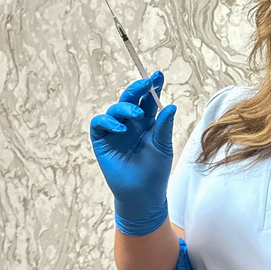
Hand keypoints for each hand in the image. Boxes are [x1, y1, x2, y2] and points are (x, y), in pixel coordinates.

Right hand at [90, 71, 176, 235]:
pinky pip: (100, 123)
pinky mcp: (102, 140)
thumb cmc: (155, 171)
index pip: (150, 100)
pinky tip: (121, 127)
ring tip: (137, 114)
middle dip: (137, 89)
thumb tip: (170, 106)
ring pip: (115, 108)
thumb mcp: (162, 146)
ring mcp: (115, 130)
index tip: (157, 75)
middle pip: (131, 99)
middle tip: (145, 83)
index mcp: (148, 122)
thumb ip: (164, 126)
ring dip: (125, 107)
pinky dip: (108, 121)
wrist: (143, 194)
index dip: (152, 86)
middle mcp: (131, 123)